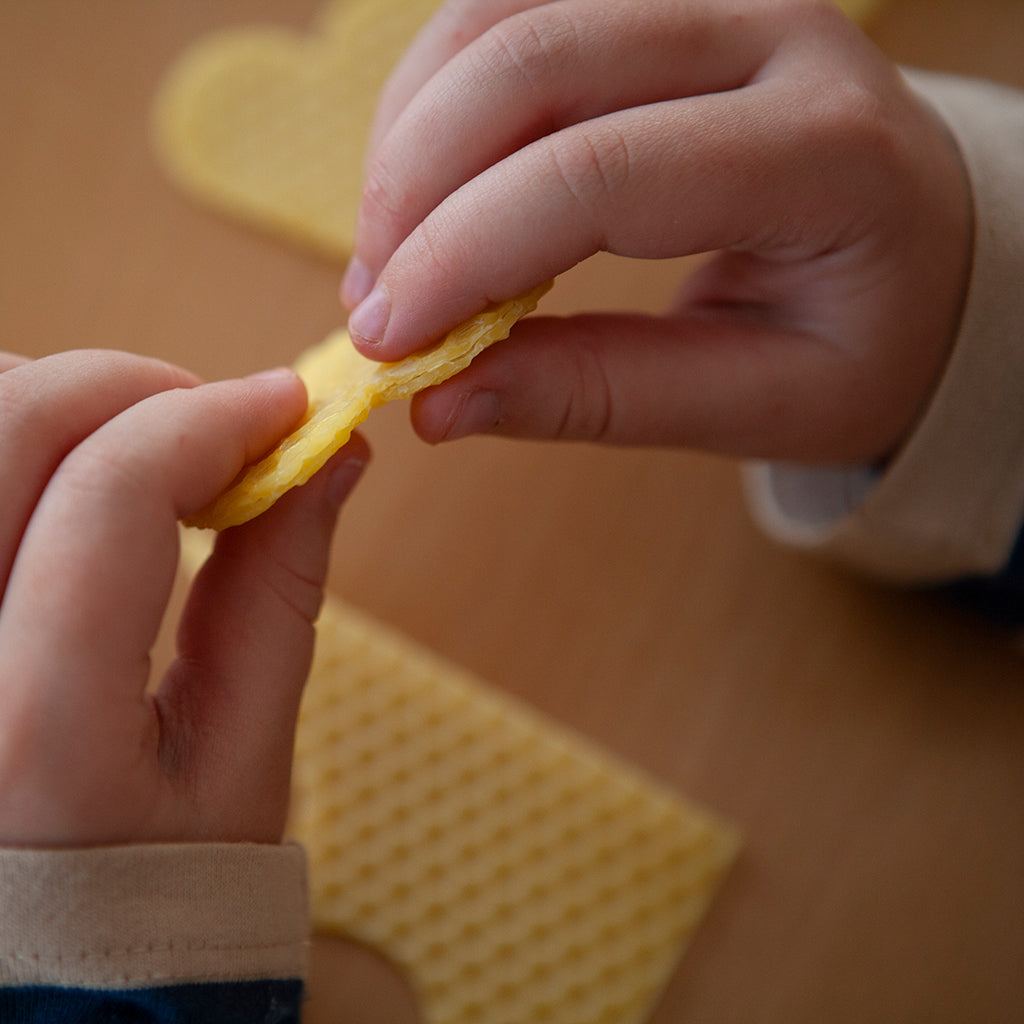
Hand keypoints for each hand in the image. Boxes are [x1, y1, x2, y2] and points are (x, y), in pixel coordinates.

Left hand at [0, 350, 367, 847]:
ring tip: (132, 451)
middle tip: (210, 419)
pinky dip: (7, 439)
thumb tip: (330, 457)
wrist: (37, 974)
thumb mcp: (242, 760)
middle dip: (126, 385)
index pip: (113, 497)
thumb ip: (278, 593)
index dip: (213, 420)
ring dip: (49, 401)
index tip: (288, 407)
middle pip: (5, 423)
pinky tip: (58, 479)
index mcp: (34, 727)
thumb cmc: (150, 896)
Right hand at [341, 0, 971, 461]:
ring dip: (412, 136)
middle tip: (375, 308)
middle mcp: (771, 32)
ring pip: (503, 15)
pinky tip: (426, 184)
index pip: (602, 173)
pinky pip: (510, 6)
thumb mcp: (760, 402)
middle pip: (532, 62)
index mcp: (823, 152)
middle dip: (415, 191)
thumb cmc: (862, 337)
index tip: (388, 343)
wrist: (919, 248)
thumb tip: (439, 400)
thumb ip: (605, 396)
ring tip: (391, 255)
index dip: (466, 254)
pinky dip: (438, 95)